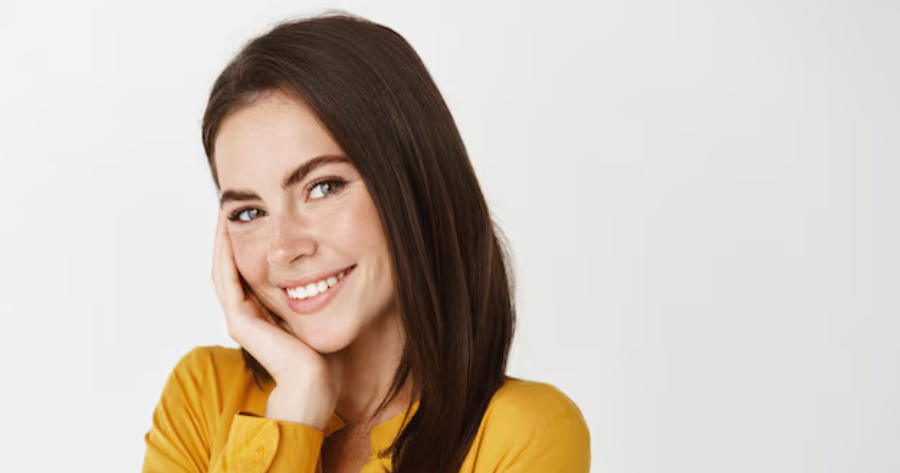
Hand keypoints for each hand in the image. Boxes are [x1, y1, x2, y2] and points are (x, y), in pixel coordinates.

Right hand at [212, 210, 341, 428]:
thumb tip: (330, 266)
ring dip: (224, 240)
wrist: (316, 383)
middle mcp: (248, 315)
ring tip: (225, 211)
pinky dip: (226, 254)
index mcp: (264, 313)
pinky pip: (227, 280)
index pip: (250, 270)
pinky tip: (227, 231)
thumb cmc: (326, 356)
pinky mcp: (239, 322)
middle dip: (232, 237)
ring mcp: (240, 318)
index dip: (249, 243)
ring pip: (224, 270)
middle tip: (230, 206)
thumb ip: (315, 293)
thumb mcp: (320, 312)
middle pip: (232, 267)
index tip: (255, 215)